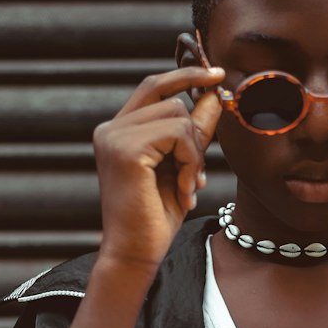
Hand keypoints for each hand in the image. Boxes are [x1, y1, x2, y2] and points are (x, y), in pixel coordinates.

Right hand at [92, 65, 225, 272]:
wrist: (135, 253)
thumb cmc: (156, 217)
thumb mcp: (182, 166)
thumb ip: (194, 131)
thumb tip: (215, 94)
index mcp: (118, 131)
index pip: (153, 87)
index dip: (185, 75)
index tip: (217, 74)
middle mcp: (111, 129)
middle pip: (170, 98)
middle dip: (195, 131)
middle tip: (196, 172)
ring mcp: (114, 137)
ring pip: (177, 115)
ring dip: (194, 153)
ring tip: (188, 186)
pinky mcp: (126, 150)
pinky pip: (177, 134)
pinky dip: (190, 163)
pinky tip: (184, 191)